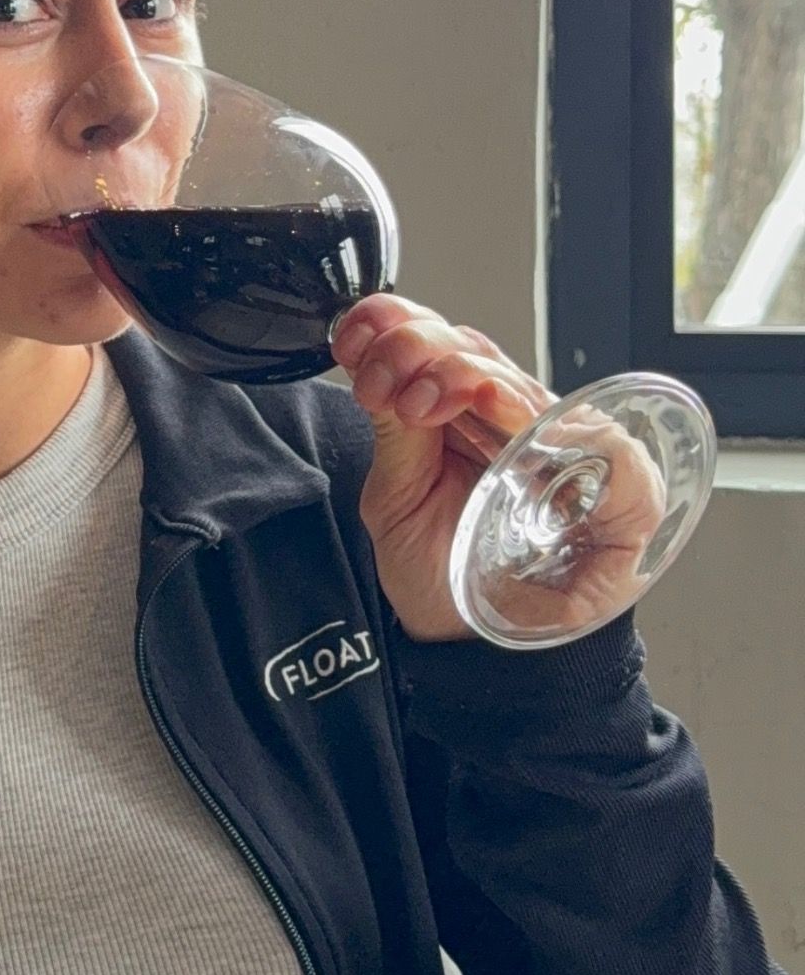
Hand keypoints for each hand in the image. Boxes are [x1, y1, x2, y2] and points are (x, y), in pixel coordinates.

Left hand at [330, 297, 660, 643]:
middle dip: (419, 349)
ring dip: (460, 373)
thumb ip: (394, 433)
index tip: (357, 341)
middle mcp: (519, 421)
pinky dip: (538, 416)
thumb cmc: (443, 572)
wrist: (471, 645)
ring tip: (419, 397)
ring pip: (520, 382)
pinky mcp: (618, 486)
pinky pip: (595, 439)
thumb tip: (375, 363)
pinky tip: (488, 402)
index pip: (443, 345)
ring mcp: (567, 448)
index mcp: (468, 415)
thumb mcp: (396, 498)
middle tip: (383, 378)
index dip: (399, 328)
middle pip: (476, 351)